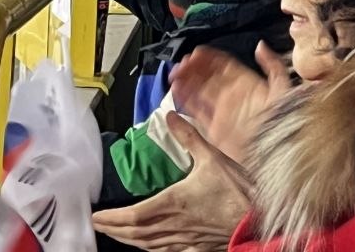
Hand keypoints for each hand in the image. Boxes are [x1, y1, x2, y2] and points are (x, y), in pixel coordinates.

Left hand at [92, 112, 251, 250]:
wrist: (258, 220)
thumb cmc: (237, 190)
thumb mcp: (212, 156)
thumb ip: (189, 136)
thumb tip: (171, 116)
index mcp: (174, 202)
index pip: (134, 215)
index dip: (112, 218)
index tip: (96, 216)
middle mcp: (174, 224)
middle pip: (135, 233)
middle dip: (113, 229)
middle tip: (97, 225)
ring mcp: (184, 239)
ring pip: (147, 245)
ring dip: (128, 240)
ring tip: (115, 233)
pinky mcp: (195, 247)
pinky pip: (164, 250)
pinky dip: (149, 248)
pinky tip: (146, 245)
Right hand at [170, 42, 290, 163]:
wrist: (277, 152)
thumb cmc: (282, 119)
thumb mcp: (282, 88)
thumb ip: (272, 65)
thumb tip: (259, 45)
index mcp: (245, 83)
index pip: (222, 65)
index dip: (208, 58)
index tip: (195, 53)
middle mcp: (231, 95)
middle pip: (207, 77)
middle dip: (192, 69)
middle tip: (179, 65)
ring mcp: (221, 112)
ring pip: (199, 92)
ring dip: (186, 82)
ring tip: (174, 76)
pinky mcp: (215, 130)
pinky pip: (197, 112)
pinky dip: (185, 102)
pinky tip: (176, 92)